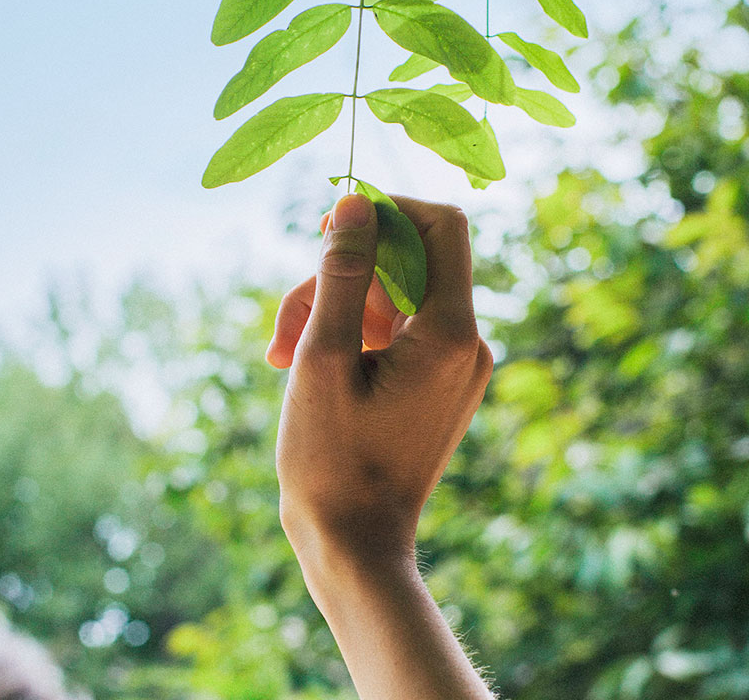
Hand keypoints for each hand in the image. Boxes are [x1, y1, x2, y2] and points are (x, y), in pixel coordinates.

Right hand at [268, 193, 492, 569]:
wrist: (355, 548)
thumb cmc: (332, 460)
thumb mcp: (322, 356)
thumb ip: (340, 272)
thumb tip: (354, 201)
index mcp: (452, 333)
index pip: (440, 224)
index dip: (386, 209)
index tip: (330, 228)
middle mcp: (468, 342)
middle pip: (404, 262)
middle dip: (337, 275)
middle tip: (285, 324)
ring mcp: (456, 364)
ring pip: (390, 296)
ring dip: (332, 309)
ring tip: (281, 354)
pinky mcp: (438, 381)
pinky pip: (395, 330)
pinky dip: (350, 334)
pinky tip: (305, 365)